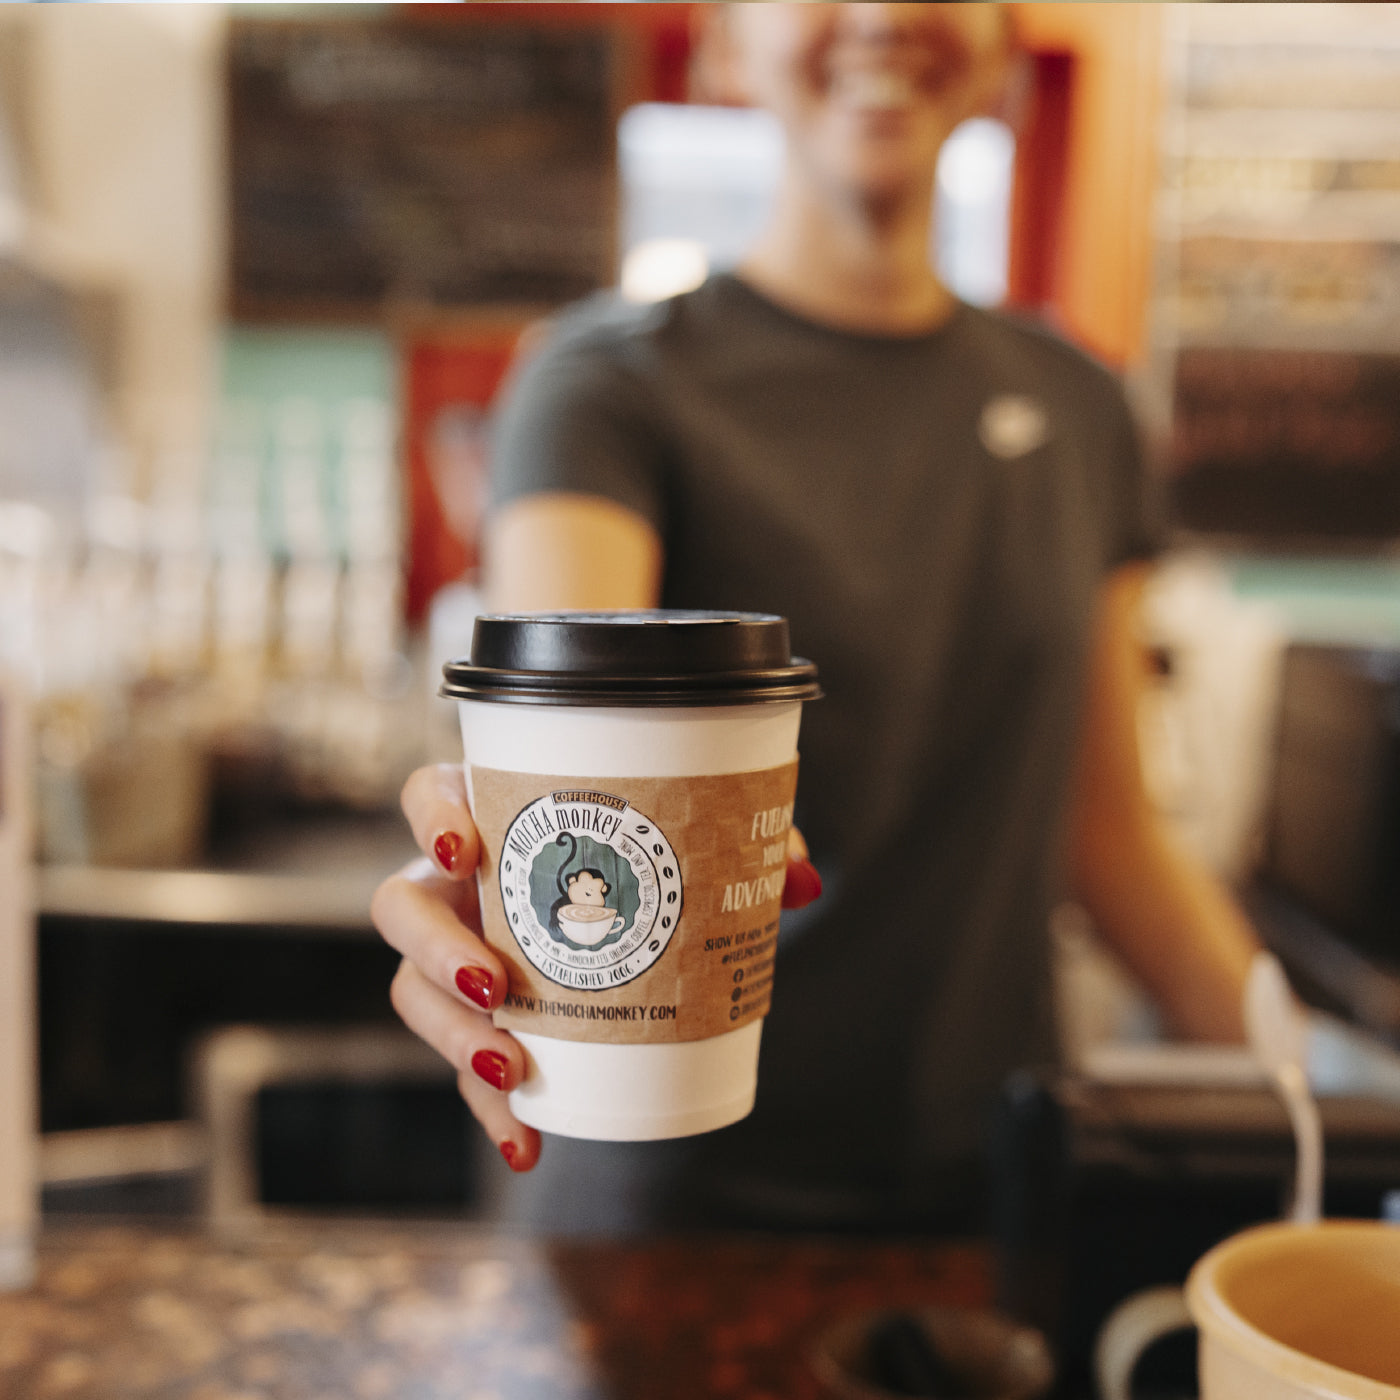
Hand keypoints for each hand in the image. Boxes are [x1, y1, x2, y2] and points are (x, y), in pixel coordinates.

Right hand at [371, 764, 823, 1171]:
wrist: (639, 908)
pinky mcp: (474, 1020)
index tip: (464, 848)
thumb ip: (743, 845)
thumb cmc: (649, 851)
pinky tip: (526, 1144)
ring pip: (411, 994)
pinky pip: (463, 1066)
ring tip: (512, 1071)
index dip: (428, 817)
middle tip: (494, 984)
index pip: (426, 794)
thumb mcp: (692, 837)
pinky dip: (492, 1109)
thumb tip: (801, 883)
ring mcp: (453, 954)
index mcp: (490, 817)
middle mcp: (452, 885)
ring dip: (453, 1037)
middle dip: (435, 951)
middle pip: (399, 909)